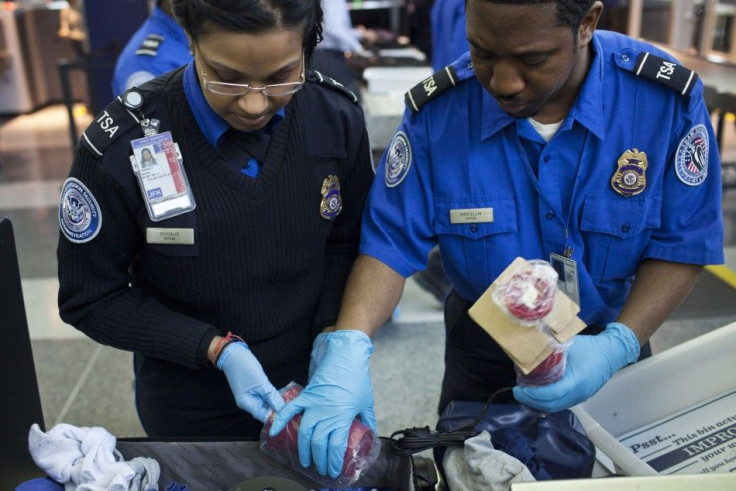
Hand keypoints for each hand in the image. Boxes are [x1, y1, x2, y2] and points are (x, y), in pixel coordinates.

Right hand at [217, 342, 284, 422]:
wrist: (234, 354)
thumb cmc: (245, 368)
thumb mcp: (261, 383)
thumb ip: (272, 396)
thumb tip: (282, 409)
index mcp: (247, 404)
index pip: (263, 416)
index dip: (276, 417)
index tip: (289, 416)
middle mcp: (248, 402)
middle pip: (265, 410)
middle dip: (277, 410)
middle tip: (292, 410)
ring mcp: (251, 394)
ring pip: (266, 403)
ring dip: (276, 403)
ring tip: (290, 404)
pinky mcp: (254, 388)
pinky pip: (265, 395)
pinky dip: (272, 396)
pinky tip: (282, 395)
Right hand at [269, 330, 376, 477]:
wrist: (346, 357)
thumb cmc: (358, 379)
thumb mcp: (367, 402)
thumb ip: (368, 420)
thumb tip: (371, 433)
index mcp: (342, 417)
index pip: (336, 447)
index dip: (334, 462)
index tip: (335, 470)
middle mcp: (326, 413)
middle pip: (319, 444)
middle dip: (320, 460)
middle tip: (322, 469)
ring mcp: (314, 405)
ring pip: (305, 433)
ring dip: (304, 449)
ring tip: (305, 460)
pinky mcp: (306, 396)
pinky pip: (290, 409)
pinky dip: (281, 420)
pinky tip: (273, 431)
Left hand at [513, 322, 639, 411]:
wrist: (612, 353)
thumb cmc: (590, 347)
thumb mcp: (568, 346)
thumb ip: (550, 352)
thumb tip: (530, 352)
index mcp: (576, 381)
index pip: (550, 394)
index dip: (532, 394)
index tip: (519, 389)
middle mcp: (578, 393)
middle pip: (551, 405)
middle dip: (531, 401)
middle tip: (518, 392)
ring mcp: (580, 397)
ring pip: (555, 407)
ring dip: (538, 403)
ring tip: (526, 393)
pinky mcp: (580, 397)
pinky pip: (561, 404)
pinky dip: (547, 402)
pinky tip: (538, 394)